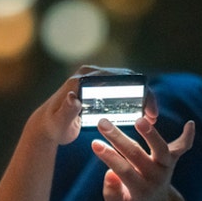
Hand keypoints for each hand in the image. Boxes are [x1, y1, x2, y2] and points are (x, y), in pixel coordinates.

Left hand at [28, 66, 149, 145]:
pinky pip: (122, 89)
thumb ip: (65, 111)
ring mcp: (95, 79)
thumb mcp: (58, 122)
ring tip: (152, 117)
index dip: (138, 92)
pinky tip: (143, 115)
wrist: (46, 126)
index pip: (118, 79)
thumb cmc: (52, 126)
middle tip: (154, 116)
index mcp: (84, 79)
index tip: (149, 110)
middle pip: (126, 79)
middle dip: (145, 94)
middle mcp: (90, 74)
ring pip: (127, 83)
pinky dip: (135, 99)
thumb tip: (73, 97)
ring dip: (142, 97)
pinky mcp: (98, 86)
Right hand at [92, 115, 195, 200]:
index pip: (124, 171)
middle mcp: (155, 177)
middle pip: (137, 155)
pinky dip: (187, 136)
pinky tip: (190, 124)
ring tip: (139, 119)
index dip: (109, 158)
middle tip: (102, 123)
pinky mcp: (173, 159)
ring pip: (161, 149)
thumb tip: (110, 174)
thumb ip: (111, 194)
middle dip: (118, 139)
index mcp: (141, 190)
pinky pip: (183, 147)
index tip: (95, 143)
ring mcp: (166, 167)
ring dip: (151, 134)